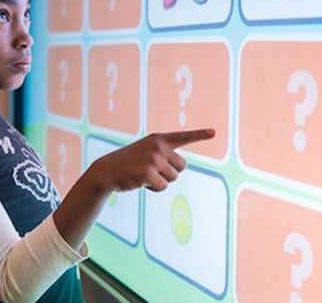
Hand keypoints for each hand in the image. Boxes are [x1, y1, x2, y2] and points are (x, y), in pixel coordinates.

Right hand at [90, 128, 215, 192]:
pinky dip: (154, 188)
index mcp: (159, 139)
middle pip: (182, 166)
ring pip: (173, 178)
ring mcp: (153, 159)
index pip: (184, 136)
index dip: (200, 135)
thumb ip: (164, 154)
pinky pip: (163, 186)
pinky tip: (141, 182)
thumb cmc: (130, 162)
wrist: (107, 170)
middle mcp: (158, 147)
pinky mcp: (148, 173)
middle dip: (171, 172)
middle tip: (153, 170)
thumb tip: (180, 166)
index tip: (214, 132)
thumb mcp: (146, 152)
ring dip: (161, 181)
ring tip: (144, 175)